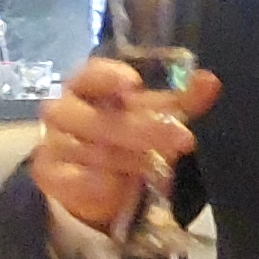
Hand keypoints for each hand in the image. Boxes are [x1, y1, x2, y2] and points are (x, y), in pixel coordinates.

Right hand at [29, 56, 219, 228]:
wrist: (97, 176)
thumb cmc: (126, 129)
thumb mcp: (156, 112)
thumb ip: (184, 98)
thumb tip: (209, 80)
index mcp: (87, 84)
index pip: (91, 74)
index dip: (110, 77)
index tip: (134, 85)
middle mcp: (64, 109)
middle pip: (99, 118)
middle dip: (143, 129)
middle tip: (184, 139)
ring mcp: (54, 141)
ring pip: (93, 150)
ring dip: (131, 159)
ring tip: (158, 166)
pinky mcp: (49, 173)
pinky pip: (72, 178)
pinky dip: (98, 182)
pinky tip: (119, 184)